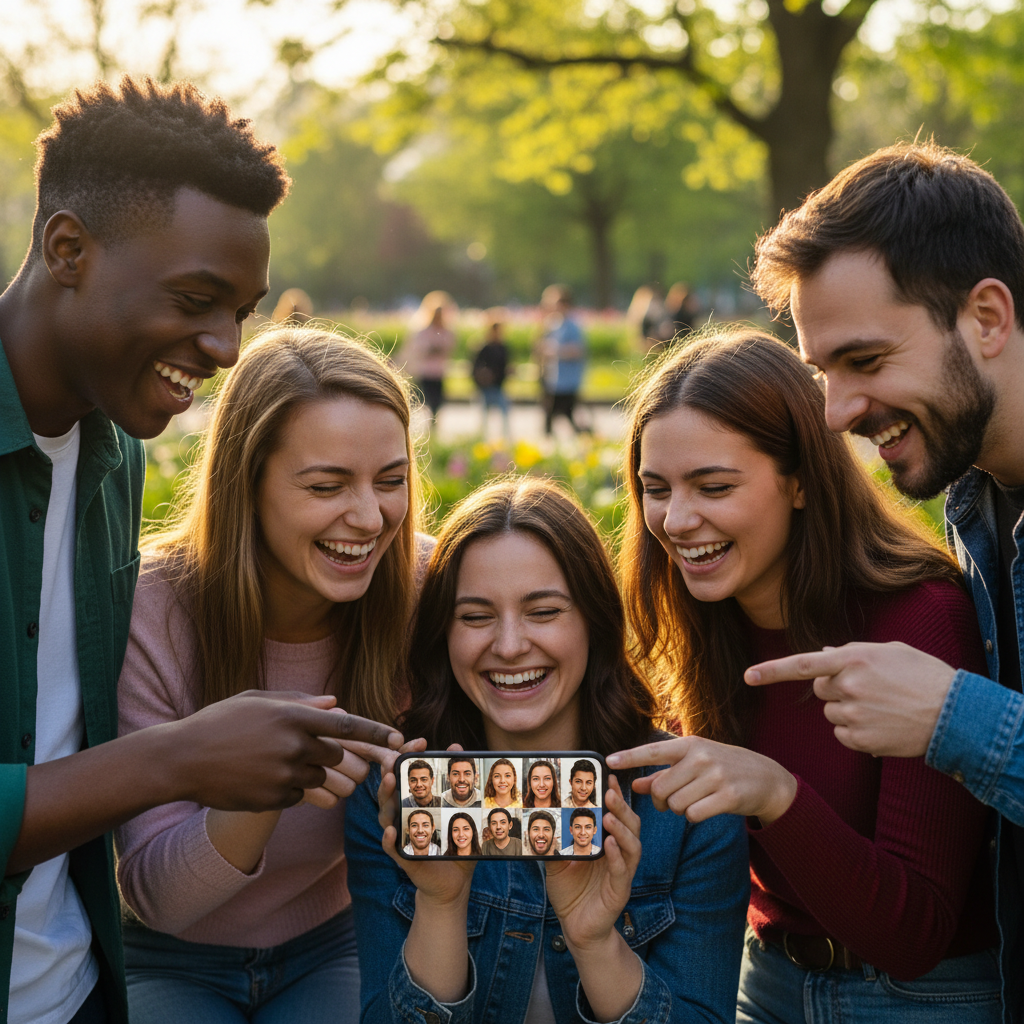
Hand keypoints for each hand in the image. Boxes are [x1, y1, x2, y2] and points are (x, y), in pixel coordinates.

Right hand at [167, 691, 402, 810]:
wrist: (181, 759)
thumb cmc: (220, 722)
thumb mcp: (258, 701)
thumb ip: (300, 702)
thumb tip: (335, 703)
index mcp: (292, 716)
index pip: (346, 726)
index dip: (375, 733)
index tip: (398, 740)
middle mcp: (293, 746)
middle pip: (336, 757)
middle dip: (330, 756)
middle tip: (305, 752)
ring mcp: (284, 775)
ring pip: (319, 780)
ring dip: (308, 774)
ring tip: (275, 764)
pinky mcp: (274, 799)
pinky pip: (298, 797)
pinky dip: (289, 791)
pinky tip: (261, 779)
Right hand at [378, 742, 474, 905]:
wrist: (452, 882)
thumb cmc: (453, 843)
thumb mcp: (458, 810)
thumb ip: (455, 780)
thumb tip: (456, 747)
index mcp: (413, 800)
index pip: (405, 771)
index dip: (408, 754)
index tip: (420, 741)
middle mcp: (402, 814)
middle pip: (391, 787)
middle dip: (390, 769)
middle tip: (394, 755)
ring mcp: (400, 834)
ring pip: (385, 812)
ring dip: (386, 795)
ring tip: (390, 781)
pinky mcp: (402, 856)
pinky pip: (391, 846)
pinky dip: (389, 838)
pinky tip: (392, 829)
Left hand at [545, 776, 640, 948]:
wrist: (576, 928)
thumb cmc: (571, 893)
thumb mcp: (557, 862)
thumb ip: (554, 842)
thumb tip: (537, 818)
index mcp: (606, 843)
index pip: (615, 814)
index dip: (615, 795)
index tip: (608, 775)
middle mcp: (618, 854)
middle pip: (629, 824)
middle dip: (621, 806)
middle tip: (610, 790)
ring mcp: (621, 872)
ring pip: (632, 845)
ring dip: (621, 828)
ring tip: (608, 815)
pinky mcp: (619, 890)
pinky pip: (623, 871)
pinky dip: (617, 856)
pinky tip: (609, 844)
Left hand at [609, 737, 795, 823]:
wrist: (766, 778)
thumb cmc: (724, 768)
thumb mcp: (695, 763)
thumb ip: (664, 774)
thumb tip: (634, 785)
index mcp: (690, 745)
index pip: (653, 751)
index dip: (629, 757)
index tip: (608, 761)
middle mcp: (701, 757)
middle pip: (661, 788)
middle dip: (662, 800)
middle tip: (672, 800)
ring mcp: (716, 776)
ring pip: (676, 804)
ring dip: (680, 810)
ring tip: (694, 800)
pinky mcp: (728, 796)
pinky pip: (694, 814)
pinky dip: (695, 816)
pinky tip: (707, 808)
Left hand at [745, 641, 955, 756]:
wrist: (955, 714)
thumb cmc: (923, 676)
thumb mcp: (890, 651)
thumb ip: (851, 652)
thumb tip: (819, 654)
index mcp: (854, 658)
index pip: (803, 664)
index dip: (772, 670)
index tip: (748, 676)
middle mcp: (849, 686)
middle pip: (820, 689)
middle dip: (835, 688)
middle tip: (869, 688)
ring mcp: (854, 715)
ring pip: (831, 713)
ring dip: (847, 709)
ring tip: (882, 706)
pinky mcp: (860, 740)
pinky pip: (842, 734)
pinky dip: (855, 731)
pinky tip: (882, 724)